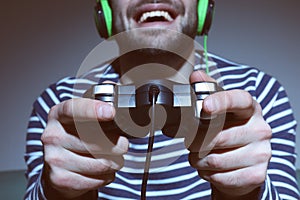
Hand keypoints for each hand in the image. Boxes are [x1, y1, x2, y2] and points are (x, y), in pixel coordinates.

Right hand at [41, 97, 128, 198]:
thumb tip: (120, 94)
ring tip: (113, 159)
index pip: (74, 109)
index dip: (93, 110)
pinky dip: (107, 176)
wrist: (58, 169)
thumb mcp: (82, 118)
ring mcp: (54, 158)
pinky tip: (102, 171)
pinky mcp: (60, 178)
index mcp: (59, 115)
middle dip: (119, 145)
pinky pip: (97, 179)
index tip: (111, 112)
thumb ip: (99, 105)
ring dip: (115, 162)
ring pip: (101, 163)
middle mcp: (53, 135)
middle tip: (121, 145)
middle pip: (96, 141)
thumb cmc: (76, 139)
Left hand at [188, 71, 271, 198]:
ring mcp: (261, 153)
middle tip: (191, 144)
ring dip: (199, 161)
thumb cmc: (227, 132)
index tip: (204, 106)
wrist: (241, 165)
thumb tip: (196, 75)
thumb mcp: (219, 111)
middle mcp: (260, 129)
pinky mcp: (257, 174)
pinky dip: (207, 174)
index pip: (239, 100)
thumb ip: (207, 92)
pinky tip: (209, 168)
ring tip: (198, 157)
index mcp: (250, 109)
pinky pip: (221, 177)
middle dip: (197, 143)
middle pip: (219, 137)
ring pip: (216, 160)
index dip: (221, 102)